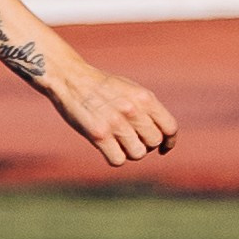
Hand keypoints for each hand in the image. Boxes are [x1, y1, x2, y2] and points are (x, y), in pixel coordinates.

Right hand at [41, 56, 177, 166]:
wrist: (69, 78)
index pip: (170, 128)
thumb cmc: (99, 86)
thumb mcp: (129, 88)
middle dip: (145, 145)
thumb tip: (160, 132)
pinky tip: (107, 149)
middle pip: (154, 142)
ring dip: (129, 153)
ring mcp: (115, 123)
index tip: (163, 148)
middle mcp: (133, 110)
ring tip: (118, 144)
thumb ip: (146, 108)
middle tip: (131, 140)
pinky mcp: (98, 135)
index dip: (169, 142)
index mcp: (144, 98)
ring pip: (138, 154)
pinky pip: (117, 160)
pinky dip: (114, 158)